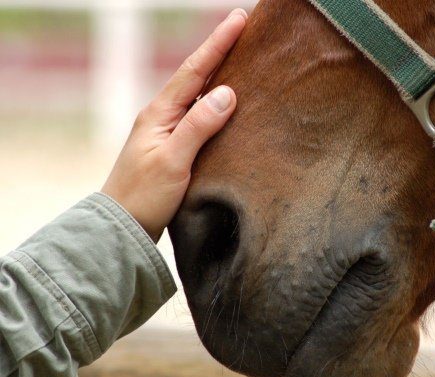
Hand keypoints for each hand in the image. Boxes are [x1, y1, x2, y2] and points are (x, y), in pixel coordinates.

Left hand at [102, 8, 246, 241]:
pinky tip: (229, 104)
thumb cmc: (144, 196)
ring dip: (219, 74)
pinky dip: (216, 104)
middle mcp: (163, 117)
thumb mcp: (173, 161)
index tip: (238, 19)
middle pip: (196, 76)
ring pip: (199, 96)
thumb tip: (227, 92)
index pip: (194, 71)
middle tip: (242, 28)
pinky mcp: (175, 148)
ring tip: (242, 58)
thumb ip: (199, 126)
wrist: (122, 228)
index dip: (217, 44)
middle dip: (219, 51)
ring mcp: (168, 132)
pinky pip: (200, 117)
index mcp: (159, 114)